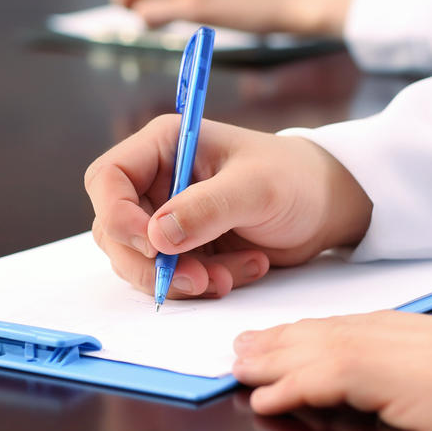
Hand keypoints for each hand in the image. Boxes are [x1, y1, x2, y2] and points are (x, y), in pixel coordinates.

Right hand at [84, 115, 371, 298]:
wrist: (324, 206)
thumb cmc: (294, 179)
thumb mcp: (255, 189)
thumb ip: (206, 209)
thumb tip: (157, 237)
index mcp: (162, 146)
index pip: (107, 178)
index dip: (118, 215)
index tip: (154, 245)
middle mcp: (155, 180)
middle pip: (115, 229)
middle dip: (152, 263)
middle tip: (198, 281)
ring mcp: (165, 217)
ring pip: (139, 261)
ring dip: (182, 279)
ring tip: (232, 276)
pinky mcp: (182, 248)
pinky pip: (169, 277)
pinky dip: (203, 284)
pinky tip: (245, 269)